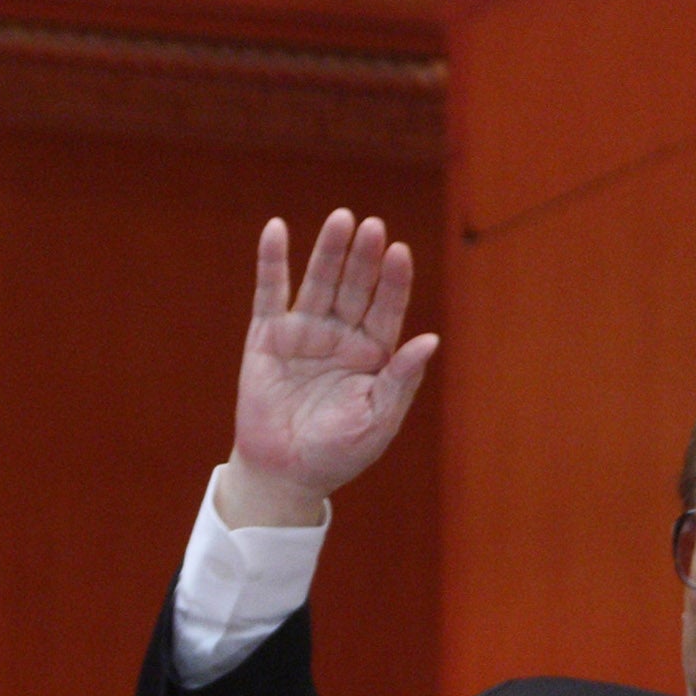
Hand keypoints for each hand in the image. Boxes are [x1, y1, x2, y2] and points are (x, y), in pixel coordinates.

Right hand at [215, 209, 438, 526]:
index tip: (399, 253)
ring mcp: (303, 332)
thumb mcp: (378, 420)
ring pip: (319, 282)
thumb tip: (429, 340)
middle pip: (356, 286)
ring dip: (328, 251)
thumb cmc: (337, 453)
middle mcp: (341, 335)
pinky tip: (275, 230)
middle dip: (364, 258)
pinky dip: (271, 261)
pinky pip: (269, 293)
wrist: (284, 475)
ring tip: (341, 220)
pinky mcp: (266, 337)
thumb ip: (401, 379)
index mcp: (374, 353)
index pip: (387, 306)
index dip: (394, 280)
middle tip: (372, 227)